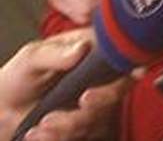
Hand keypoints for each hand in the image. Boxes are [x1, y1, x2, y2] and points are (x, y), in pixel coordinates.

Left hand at [0, 30, 126, 140]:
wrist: (3, 108)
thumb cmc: (19, 76)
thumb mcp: (32, 58)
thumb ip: (55, 53)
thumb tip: (80, 48)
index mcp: (91, 52)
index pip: (122, 57)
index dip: (131, 67)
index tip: (132, 74)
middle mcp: (98, 77)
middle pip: (118, 90)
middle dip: (100, 102)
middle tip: (82, 102)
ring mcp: (93, 102)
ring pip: (99, 117)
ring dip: (70, 124)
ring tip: (43, 124)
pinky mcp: (84, 124)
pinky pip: (84, 134)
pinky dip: (59, 136)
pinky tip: (40, 132)